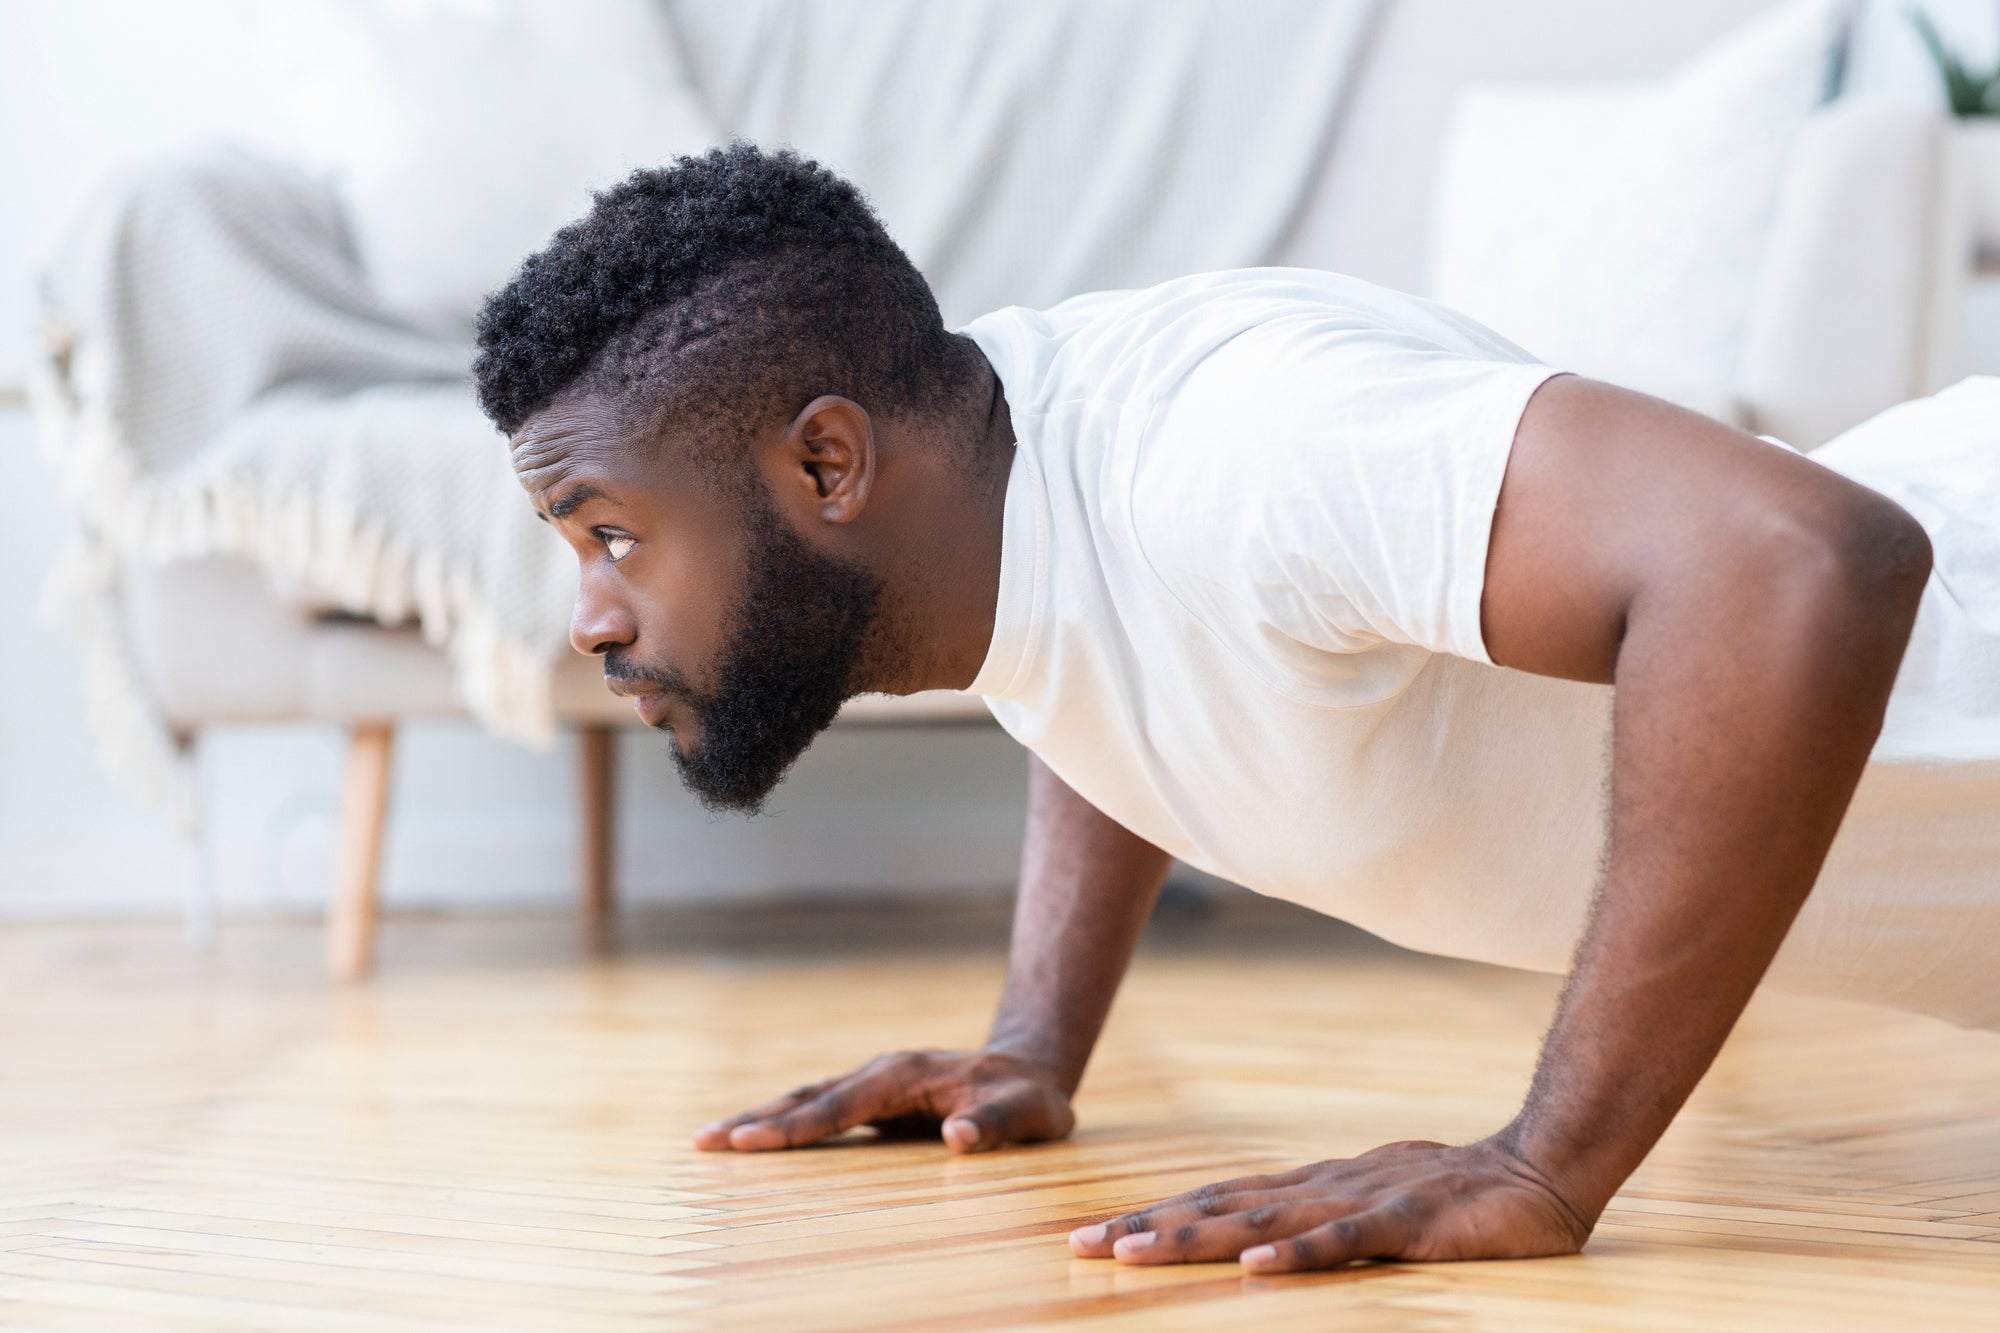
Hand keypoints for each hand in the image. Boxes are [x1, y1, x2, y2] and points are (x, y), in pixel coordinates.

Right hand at [692, 1048, 1075, 1153]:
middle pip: (808, 1097)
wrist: (1030, 1071)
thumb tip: (959, 1137)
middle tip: (703, 1142)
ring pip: (807, 1101)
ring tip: (708, 1142)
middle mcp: (881, 1074)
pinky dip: (783, 1126)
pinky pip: (820, 1114)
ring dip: (759, 1120)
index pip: (841, 1105)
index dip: (797, 1126)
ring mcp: (874, 1086)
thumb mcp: (1029, 1113)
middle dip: (755, 1120)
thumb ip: (997, 1123)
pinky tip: (753, 1142)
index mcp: (905, 1074)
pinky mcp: (874, 1103)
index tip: (751, 1140)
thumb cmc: (1029, 1097)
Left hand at [1068, 1139, 1594, 1273]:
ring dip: (1196, 1238)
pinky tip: (1256, 1271)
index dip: (1155, 1216)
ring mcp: (1363, 1201)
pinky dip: (1298, 1256)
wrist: (1542, 1168)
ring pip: (1264, 1221)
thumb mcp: (1370, 1207)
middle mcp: (1323, 1187)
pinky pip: (1345, 1242)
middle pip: (1221, 1205)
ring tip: (1137, 1253)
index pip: (1218, 1200)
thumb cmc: (1454, 1197)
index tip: (1093, 1238)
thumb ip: (1317, 1221)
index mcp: (1312, 1187)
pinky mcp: (1408, 1223)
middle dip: (1149, 1226)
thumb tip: (1253, 1245)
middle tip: (1081, 1246)